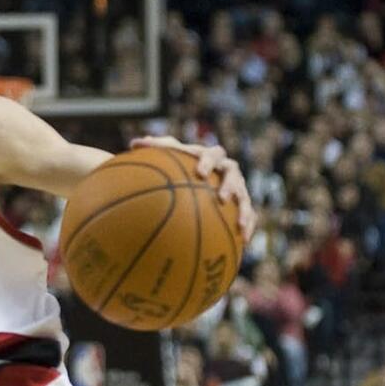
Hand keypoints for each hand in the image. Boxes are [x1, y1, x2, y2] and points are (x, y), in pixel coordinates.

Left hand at [131, 136, 255, 241]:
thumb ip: (154, 150)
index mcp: (210, 157)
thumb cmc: (177, 167)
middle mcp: (227, 171)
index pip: (213, 154)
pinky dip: (248, 227)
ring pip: (245, 197)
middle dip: (230, 185)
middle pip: (234, 174)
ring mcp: (237, 188)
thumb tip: (135, 144)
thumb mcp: (166, 158)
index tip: (200, 173)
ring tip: (240, 224)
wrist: (194, 181)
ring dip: (245, 210)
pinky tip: (244, 241)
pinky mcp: (241, 206)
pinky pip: (249, 216)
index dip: (208, 162)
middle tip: (222, 197)